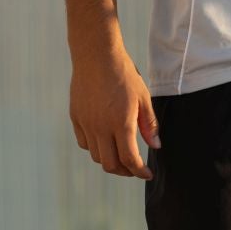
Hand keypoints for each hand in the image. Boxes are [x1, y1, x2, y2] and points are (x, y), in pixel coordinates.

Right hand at [68, 43, 158, 178]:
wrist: (96, 55)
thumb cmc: (123, 74)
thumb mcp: (143, 97)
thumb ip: (149, 124)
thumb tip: (155, 146)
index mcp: (121, 122)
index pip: (129, 159)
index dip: (139, 171)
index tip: (147, 174)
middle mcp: (101, 127)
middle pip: (110, 164)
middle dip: (125, 171)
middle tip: (134, 168)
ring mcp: (86, 123)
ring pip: (96, 156)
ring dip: (110, 160)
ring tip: (120, 154)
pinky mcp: (75, 117)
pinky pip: (84, 142)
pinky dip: (95, 148)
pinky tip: (104, 141)